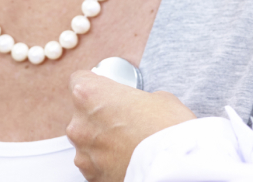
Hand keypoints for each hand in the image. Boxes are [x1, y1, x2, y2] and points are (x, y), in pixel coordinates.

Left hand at [67, 70, 196, 181]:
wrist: (173, 168)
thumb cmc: (166, 129)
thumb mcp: (157, 98)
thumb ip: (134, 98)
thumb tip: (137, 106)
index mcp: (89, 95)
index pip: (78, 79)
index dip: (95, 83)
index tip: (106, 89)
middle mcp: (78, 124)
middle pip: (82, 113)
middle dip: (99, 116)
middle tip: (125, 120)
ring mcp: (83, 153)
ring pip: (87, 141)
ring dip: (102, 141)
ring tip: (128, 143)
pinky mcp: (91, 176)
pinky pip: (94, 164)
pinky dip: (106, 162)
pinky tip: (127, 159)